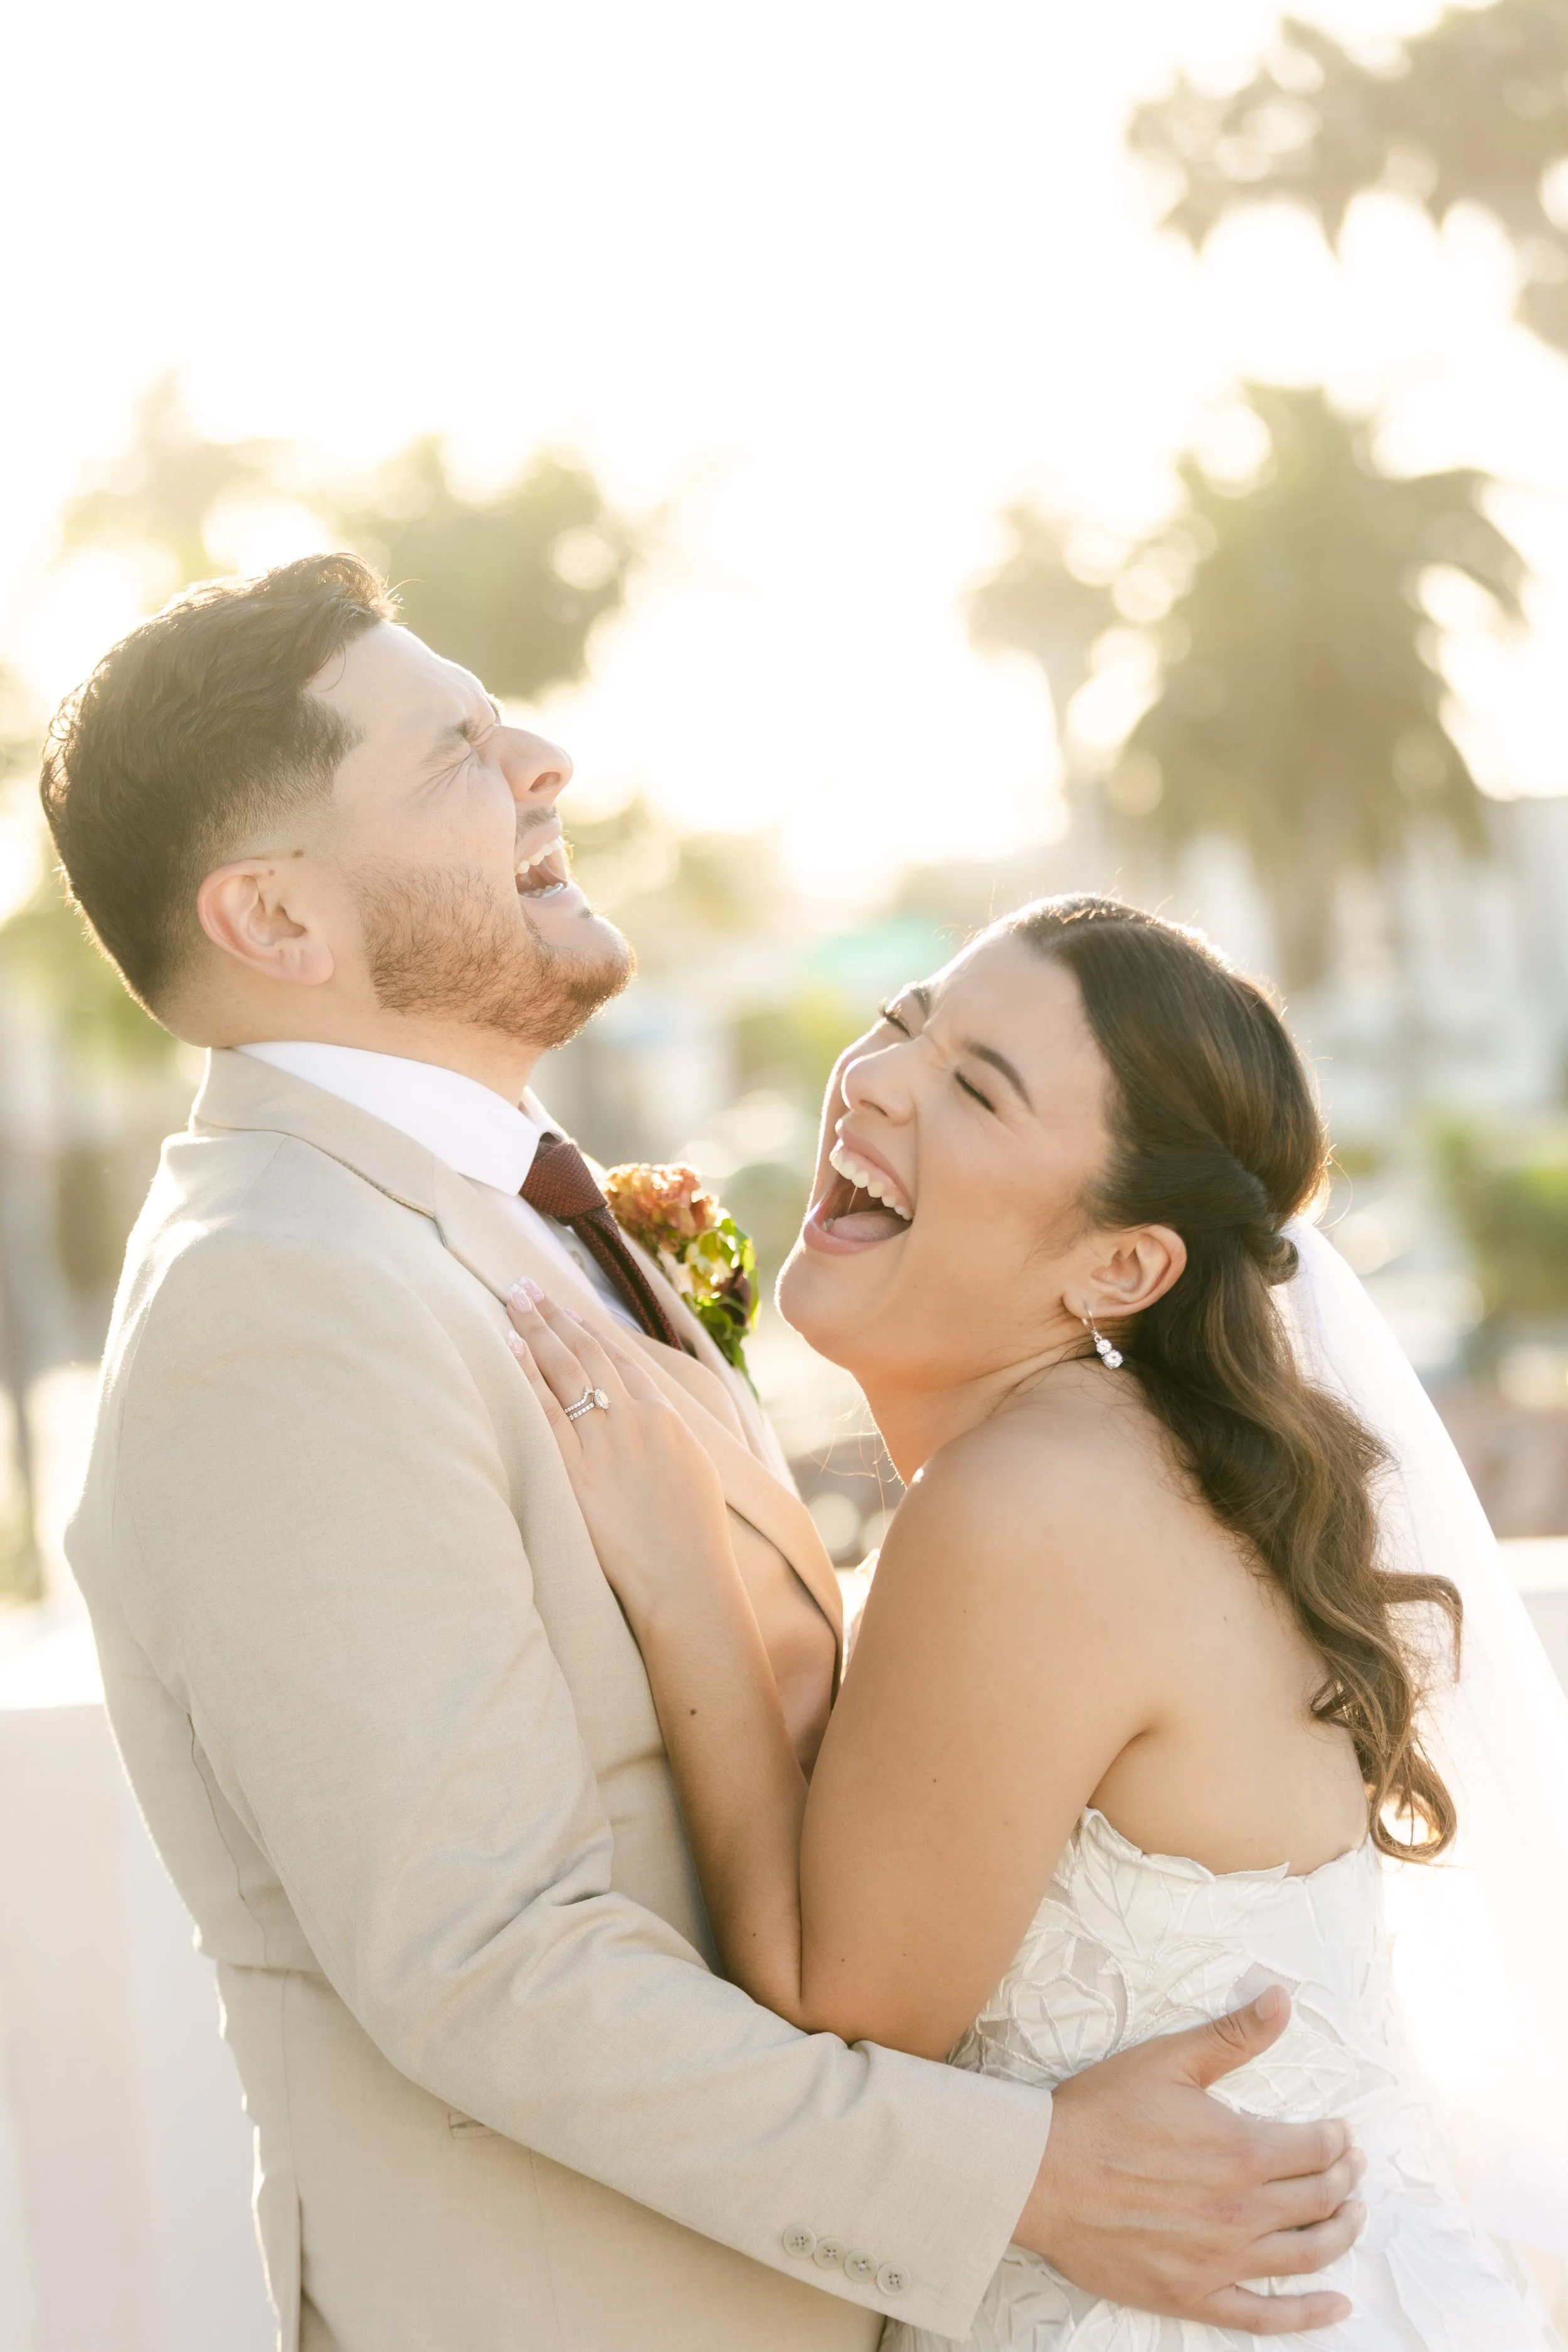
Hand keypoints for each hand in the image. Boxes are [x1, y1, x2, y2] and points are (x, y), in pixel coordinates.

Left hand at [506, 1283, 734, 1624]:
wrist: (686, 1579)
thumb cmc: (694, 1535)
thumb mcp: (694, 1468)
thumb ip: (669, 1434)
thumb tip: (649, 1417)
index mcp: (665, 1417)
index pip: (619, 1358)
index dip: (587, 1327)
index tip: (564, 1305)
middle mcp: (634, 1420)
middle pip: (586, 1353)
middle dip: (554, 1315)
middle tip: (526, 1285)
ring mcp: (605, 1445)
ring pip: (565, 1371)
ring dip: (536, 1330)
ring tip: (514, 1299)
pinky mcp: (577, 1475)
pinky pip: (547, 1413)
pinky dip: (528, 1376)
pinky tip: (510, 1346)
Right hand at [1013, 1987, 1365, 2335]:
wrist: (1041, 2174)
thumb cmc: (1100, 2114)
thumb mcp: (1168, 2060)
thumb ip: (1232, 2034)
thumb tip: (1281, 1999)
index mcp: (1240, 2151)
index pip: (1315, 2150)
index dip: (1337, 2141)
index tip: (1342, 2134)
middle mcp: (1241, 2211)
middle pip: (1319, 2201)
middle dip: (1346, 2181)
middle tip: (1353, 2169)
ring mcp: (1221, 2261)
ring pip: (1306, 2257)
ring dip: (1340, 2236)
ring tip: (1353, 2219)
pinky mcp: (1195, 2295)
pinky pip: (1266, 2318)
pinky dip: (1309, 2316)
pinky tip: (1336, 2307)